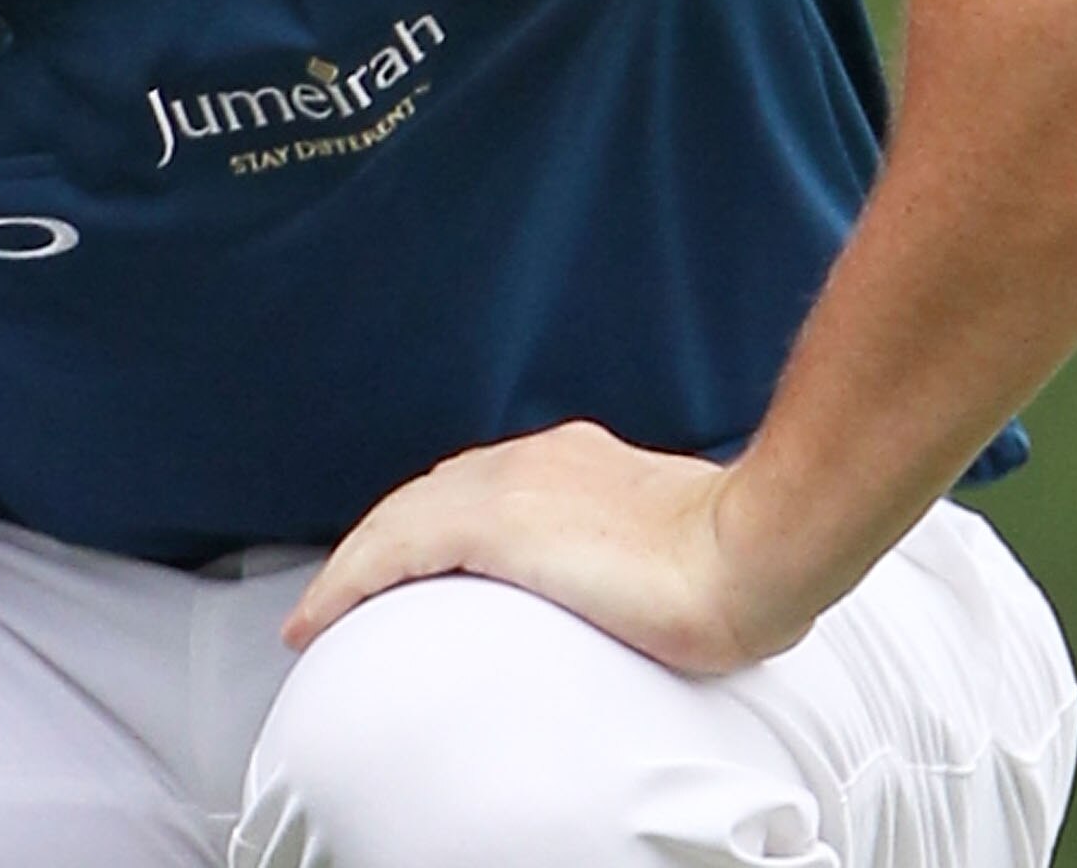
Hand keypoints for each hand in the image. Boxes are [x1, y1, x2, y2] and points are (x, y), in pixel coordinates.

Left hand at [281, 420, 819, 676]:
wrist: (758, 549)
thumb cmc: (743, 560)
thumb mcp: (679, 545)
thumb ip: (643, 551)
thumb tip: (652, 586)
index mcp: (577, 461)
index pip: (482, 490)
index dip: (434, 524)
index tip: (410, 560)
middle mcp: (534, 460)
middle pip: (427, 498)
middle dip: (381, 542)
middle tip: (346, 590)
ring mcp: (509, 487)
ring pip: (396, 521)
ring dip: (353, 565)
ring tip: (318, 613)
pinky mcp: (491, 524)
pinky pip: (388, 554)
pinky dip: (345, 583)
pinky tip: (318, 616)